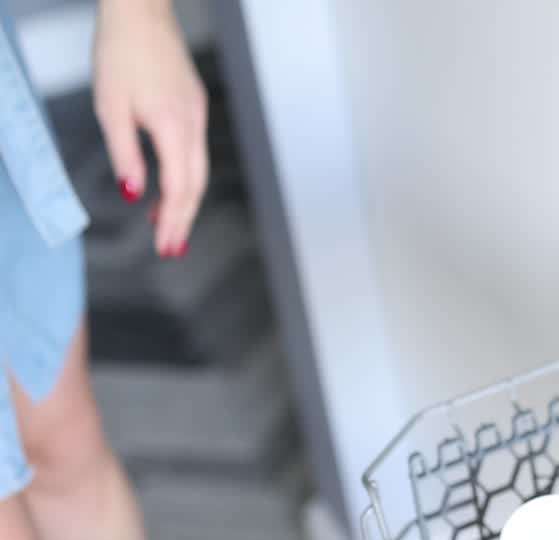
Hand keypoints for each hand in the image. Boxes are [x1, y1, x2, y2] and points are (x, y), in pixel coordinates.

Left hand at [93, 0, 206, 256]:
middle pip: (196, 185)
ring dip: (184, 201)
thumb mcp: (110, 108)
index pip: (178, 188)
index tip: (166, 247)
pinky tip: (170, 185)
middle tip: (172, 249)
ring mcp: (197, 115)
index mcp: (173, 126)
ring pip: (199, 170)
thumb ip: (125, 154)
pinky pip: (196, 152)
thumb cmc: (122, 53)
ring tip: (167, 225)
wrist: (141, 13)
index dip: (172, 221)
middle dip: (183, 220)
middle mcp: (193, 124)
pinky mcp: (193, 106)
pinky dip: (186, 176)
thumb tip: (132, 194)